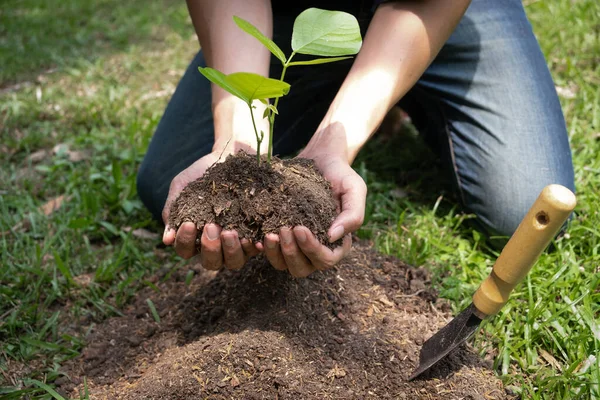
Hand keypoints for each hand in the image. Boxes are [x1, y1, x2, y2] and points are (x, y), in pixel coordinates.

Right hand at [161, 151, 260, 269]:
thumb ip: (173, 211)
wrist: (230, 156)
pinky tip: (254, 238)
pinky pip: (257, 249)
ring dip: (231, 250)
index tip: (190, 223)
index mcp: (195, 237)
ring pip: (235, 262)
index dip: (186, 241)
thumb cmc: (201, 174)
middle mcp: (216, 246)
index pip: (186, 250)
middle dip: (210, 248)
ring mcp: (237, 243)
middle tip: (211, 226)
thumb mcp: (182, 187)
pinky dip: (255, 246)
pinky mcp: (257, 236)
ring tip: (230, 231)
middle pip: (212, 263)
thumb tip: (167, 239)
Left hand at [262, 154, 366, 276]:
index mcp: (338, 244)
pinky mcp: (281, 237)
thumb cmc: (340, 175)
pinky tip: (255, 236)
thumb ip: (353, 214)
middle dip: (291, 252)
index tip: (299, 228)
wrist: (320, 159)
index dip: (312, 249)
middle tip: (282, 230)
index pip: (326, 259)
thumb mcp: (354, 189)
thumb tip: (334, 236)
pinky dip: (263, 248)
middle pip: (302, 268)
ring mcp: (297, 246)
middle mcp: (317, 250)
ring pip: (284, 265)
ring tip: (269, 234)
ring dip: (275, 253)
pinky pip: (270, 253)